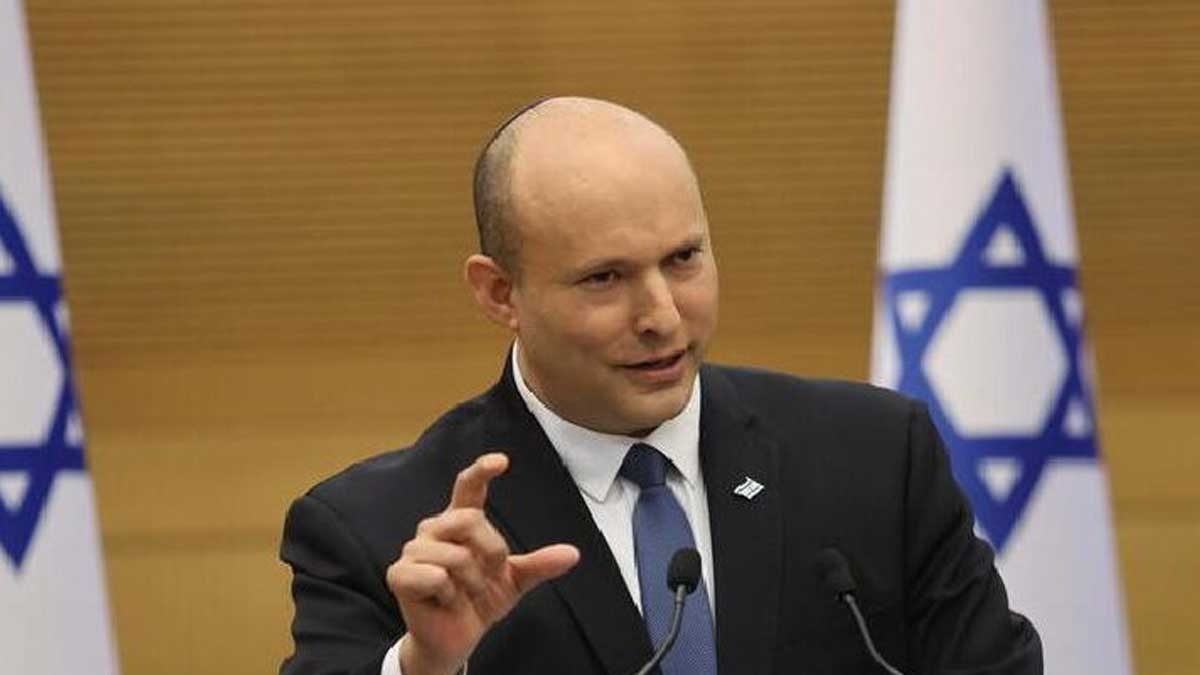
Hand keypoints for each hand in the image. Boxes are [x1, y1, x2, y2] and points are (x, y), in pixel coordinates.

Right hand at [387, 453, 579, 674]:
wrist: (457, 638)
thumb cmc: (479, 601)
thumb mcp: (515, 581)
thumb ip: (540, 564)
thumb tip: (573, 554)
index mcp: (461, 522)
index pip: (468, 487)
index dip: (481, 470)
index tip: (501, 461)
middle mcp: (435, 528)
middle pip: (470, 520)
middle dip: (490, 553)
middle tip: (487, 577)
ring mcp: (414, 549)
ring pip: (456, 555)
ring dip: (470, 583)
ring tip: (462, 593)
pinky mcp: (399, 574)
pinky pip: (435, 576)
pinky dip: (448, 595)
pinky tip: (442, 601)